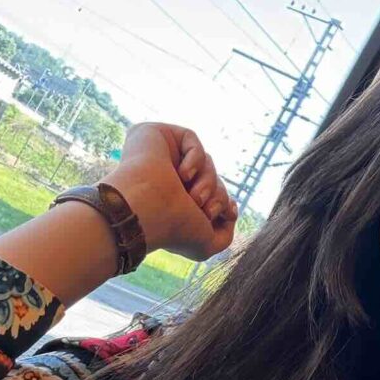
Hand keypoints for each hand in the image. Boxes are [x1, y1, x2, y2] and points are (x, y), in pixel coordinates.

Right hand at [103, 122, 238, 260]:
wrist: (148, 209)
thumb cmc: (173, 228)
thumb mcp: (206, 245)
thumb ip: (224, 236)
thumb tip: (231, 211)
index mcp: (173, 202)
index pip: (210, 193)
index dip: (224, 201)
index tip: (229, 213)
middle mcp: (165, 179)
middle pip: (212, 177)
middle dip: (218, 195)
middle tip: (204, 209)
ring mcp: (158, 157)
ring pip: (206, 160)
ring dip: (209, 181)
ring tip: (194, 198)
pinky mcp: (154, 135)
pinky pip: (192, 139)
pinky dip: (196, 158)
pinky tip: (184, 174)